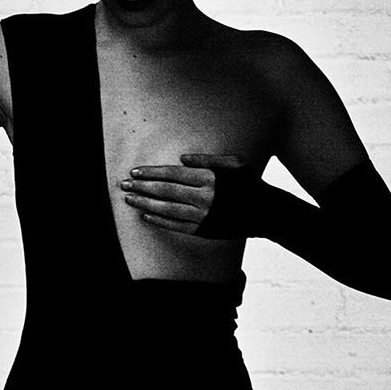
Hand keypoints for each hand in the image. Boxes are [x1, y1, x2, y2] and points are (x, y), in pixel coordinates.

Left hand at [120, 153, 245, 234]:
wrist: (266, 213)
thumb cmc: (249, 184)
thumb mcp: (234, 163)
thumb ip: (208, 159)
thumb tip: (182, 158)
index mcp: (209, 178)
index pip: (173, 174)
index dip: (152, 172)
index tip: (136, 171)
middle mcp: (204, 197)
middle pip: (166, 191)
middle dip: (142, 187)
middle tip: (124, 184)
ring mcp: (203, 216)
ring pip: (167, 209)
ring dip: (145, 203)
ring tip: (129, 199)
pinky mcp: (204, 230)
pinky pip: (176, 225)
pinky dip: (159, 220)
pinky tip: (146, 215)